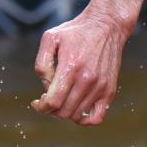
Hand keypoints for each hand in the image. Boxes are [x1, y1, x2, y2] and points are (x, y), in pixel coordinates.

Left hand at [30, 11, 129, 125]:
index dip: (41, 107)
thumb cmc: (75, 31)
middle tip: (47, 100)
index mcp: (70, 67)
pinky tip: (76, 112)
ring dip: (64, 113)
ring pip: (77, 115)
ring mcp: (100, 86)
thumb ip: (42, 63)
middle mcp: (87, 79)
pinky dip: (85, 121)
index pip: (53, 101)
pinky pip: (97, 117)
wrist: (106, 25)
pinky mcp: (109, 90)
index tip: (37, 103)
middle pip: (64, 112)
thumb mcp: (50, 38)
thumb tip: (45, 87)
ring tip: (61, 100)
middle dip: (50, 110)